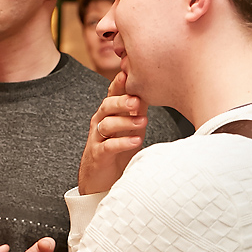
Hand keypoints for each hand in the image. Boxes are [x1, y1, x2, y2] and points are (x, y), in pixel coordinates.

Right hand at [79, 70, 147, 194]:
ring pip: (107, 125)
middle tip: (136, 100)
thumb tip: (153, 88)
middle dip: (122, 101)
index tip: (129, 73)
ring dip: (125, 122)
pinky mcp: (98, 155)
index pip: (113, 93)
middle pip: (107, 106)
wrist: (101, 179)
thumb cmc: (117, 149)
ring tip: (143, 122)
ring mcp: (98, 139)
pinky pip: (108, 146)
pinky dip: (122, 143)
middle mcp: (101, 122)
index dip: (120, 83)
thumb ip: (137, 108)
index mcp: (109, 113)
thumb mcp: (130, 125)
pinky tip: (135, 141)